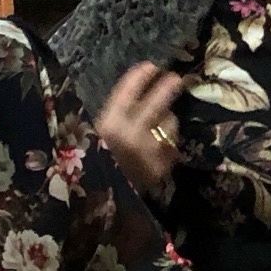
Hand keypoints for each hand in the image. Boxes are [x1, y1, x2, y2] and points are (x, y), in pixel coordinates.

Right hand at [94, 61, 185, 195]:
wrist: (101, 204)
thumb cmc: (95, 165)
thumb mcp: (95, 138)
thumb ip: (112, 118)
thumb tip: (134, 91)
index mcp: (106, 127)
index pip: (126, 93)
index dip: (140, 77)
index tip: (150, 66)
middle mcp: (129, 136)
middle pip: (157, 104)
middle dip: (167, 88)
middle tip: (176, 79)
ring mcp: (149, 152)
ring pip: (169, 124)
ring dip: (167, 121)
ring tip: (157, 127)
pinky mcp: (162, 166)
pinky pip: (172, 145)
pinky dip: (168, 143)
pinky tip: (159, 147)